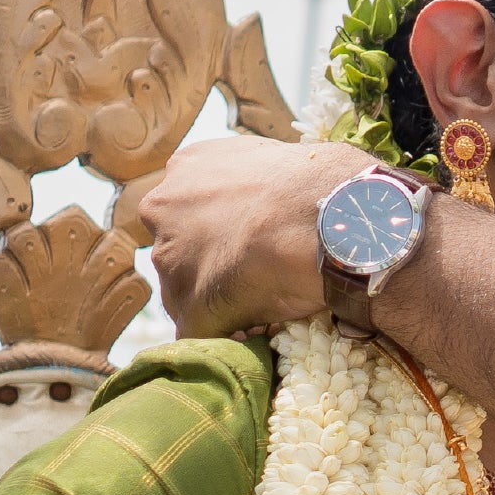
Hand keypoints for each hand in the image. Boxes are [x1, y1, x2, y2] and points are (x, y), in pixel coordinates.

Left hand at [136, 136, 372, 336]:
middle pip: (179, 251)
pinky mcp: (190, 306)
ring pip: (184, 292)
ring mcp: (170, 259)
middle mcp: (163, 208)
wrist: (331, 220)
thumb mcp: (271, 161)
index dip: (221, 235)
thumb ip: (248, 184)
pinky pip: (200, 331)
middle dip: (212, 268)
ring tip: (265, 301)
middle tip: (259, 275)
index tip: (252, 246)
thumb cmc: (322, 185)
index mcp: (187, 167)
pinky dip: (227, 333)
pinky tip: (260, 324)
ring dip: (218, 302)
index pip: (190, 211)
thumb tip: (267, 206)